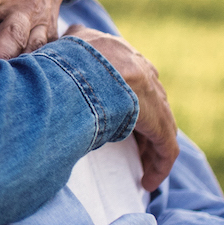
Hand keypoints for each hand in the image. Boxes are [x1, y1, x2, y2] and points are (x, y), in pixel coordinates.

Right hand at [61, 26, 178, 190]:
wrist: (76, 69)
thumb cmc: (59, 61)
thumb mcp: (60, 47)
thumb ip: (64, 46)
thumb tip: (57, 42)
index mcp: (115, 49)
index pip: (129, 72)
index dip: (124, 95)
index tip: (116, 113)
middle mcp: (138, 66)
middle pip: (150, 97)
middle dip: (143, 121)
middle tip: (132, 144)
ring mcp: (152, 92)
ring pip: (161, 124)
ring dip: (151, 147)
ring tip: (143, 168)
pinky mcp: (158, 119)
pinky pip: (166, 147)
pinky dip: (159, 165)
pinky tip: (148, 182)